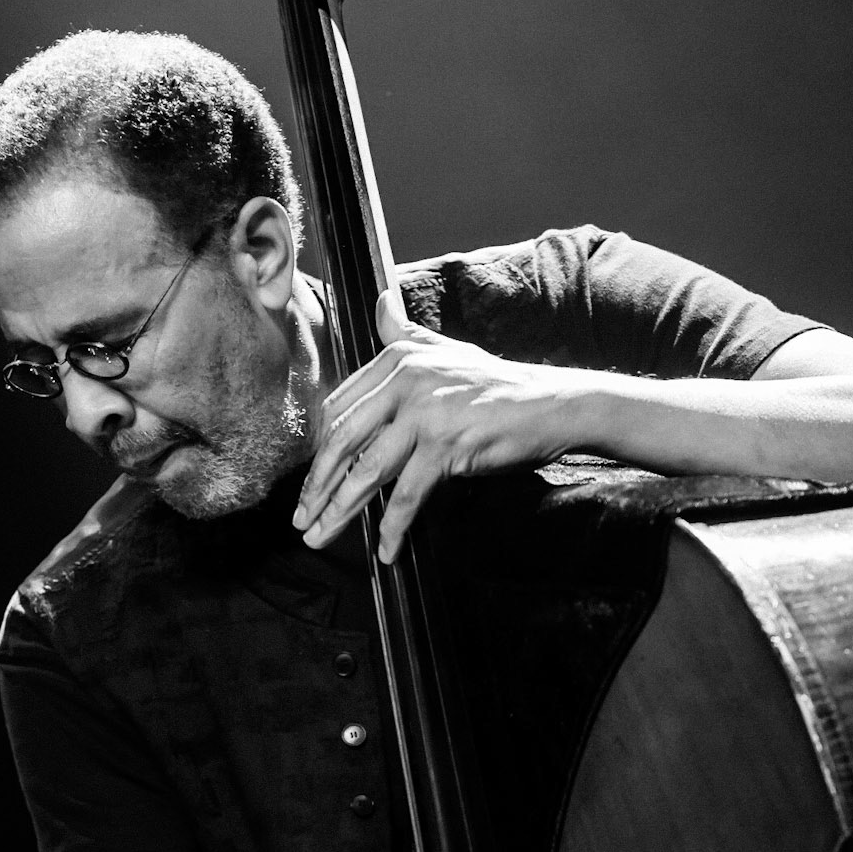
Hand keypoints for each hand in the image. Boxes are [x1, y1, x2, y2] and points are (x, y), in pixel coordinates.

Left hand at [294, 289, 590, 561]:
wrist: (551, 404)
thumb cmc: (496, 385)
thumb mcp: (445, 350)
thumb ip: (404, 332)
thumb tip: (380, 302)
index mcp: (398, 359)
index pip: (339, 407)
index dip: (319, 449)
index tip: (310, 481)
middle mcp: (406, 380)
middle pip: (344, 440)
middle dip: (317, 484)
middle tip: (301, 518)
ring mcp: (426, 413)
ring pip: (368, 470)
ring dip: (340, 510)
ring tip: (321, 536)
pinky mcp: (447, 445)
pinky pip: (408, 494)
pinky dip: (394, 527)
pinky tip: (385, 550)